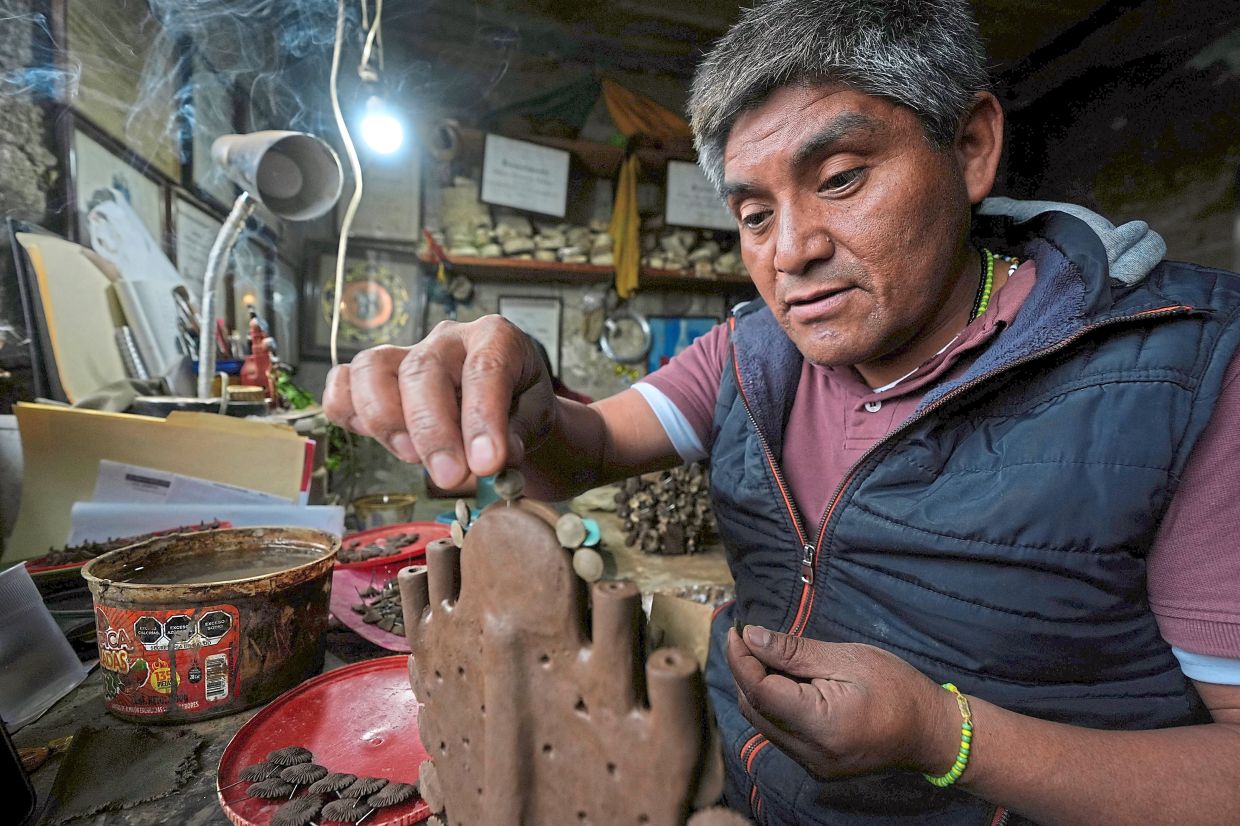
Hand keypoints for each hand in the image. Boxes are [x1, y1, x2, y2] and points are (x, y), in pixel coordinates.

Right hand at [323, 316, 555, 488]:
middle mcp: (447, 339)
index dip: (482, 419)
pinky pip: (343, 382)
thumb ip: (518, 435)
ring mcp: (405, 352)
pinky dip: (347, 411)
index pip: (484, 370)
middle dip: (433, 431)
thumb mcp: (536, 417)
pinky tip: (375, 438)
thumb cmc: (519, 404)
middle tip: (450, 477)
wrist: (505, 399)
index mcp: (495, 338)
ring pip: (372, 368)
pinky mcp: (375, 375)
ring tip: (413, 458)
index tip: (486, 465)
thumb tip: (496, 460)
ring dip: (386, 420)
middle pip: (423, 372)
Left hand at [726, 625, 958, 779]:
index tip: (736, 631)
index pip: (760, 691)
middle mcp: (810, 753)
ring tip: (766, 656)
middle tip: (750, 638)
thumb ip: (794, 652)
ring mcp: (812, 764)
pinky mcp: (816, 766)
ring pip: (763, 724)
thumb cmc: (896, 688)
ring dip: (756, 689)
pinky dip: (773, 706)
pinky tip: (784, 682)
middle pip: (754, 709)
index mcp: (820, 724)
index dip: (741, 660)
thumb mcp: (847, 658)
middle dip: (744, 672)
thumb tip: (751, 637)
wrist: (931, 733)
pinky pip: (780, 734)